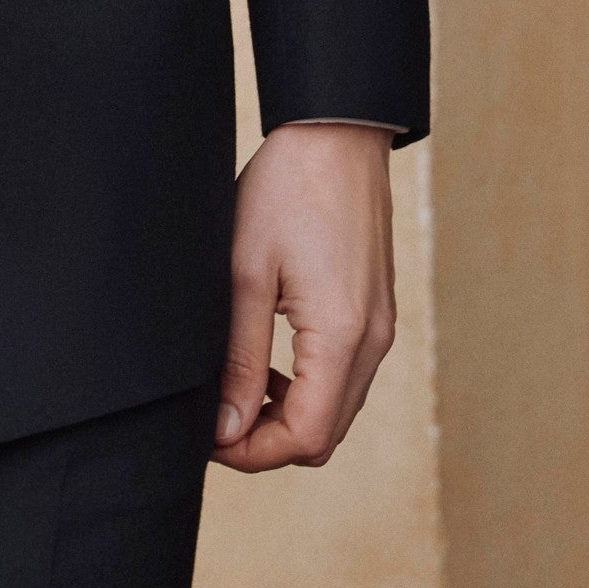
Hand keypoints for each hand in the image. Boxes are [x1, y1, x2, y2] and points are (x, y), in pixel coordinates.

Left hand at [211, 122, 395, 472]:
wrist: (335, 134)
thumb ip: (241, 357)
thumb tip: (229, 427)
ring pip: (336, 410)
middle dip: (267, 442)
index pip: (305, 437)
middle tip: (215, 419)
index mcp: (341, 336)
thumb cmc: (286, 189)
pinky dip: (308, 387)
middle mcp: (372, 342)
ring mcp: (380, 328)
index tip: (207, 438)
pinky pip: (346, 377)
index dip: (252, 453)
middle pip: (324, 435)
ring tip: (236, 390)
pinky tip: (270, 362)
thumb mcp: (246, 273)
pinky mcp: (376, 313)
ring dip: (287, 415)